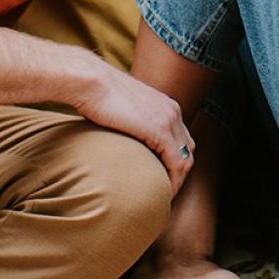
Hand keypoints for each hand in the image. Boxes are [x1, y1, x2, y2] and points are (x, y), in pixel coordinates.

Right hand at [69, 60, 194, 194]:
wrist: (91, 81)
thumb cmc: (97, 95)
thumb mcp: (123, 109)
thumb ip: (131, 122)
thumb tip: (122, 136)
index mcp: (166, 106)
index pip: (182, 138)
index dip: (176, 160)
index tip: (163, 178)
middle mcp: (173, 112)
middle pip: (188, 149)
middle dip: (180, 172)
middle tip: (165, 191)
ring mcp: (169, 120)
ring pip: (185, 158)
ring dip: (178, 180)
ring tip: (164, 197)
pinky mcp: (159, 131)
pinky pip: (176, 162)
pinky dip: (173, 180)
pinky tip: (163, 193)